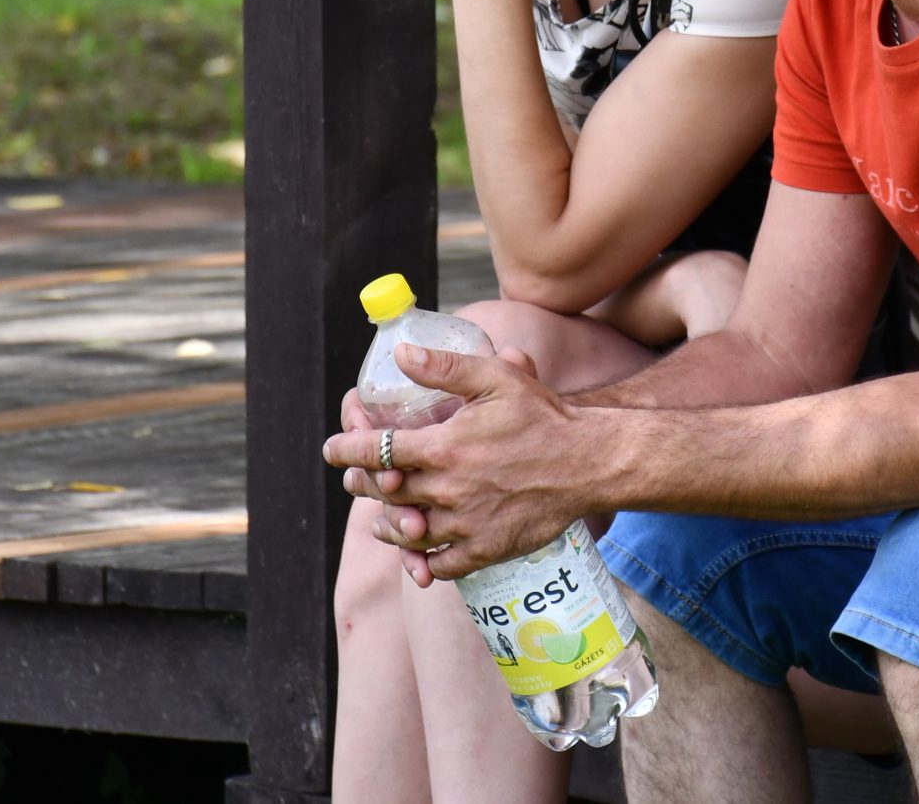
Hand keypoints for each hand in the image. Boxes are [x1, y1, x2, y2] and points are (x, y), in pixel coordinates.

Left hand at [323, 342, 591, 583]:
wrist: (587, 463)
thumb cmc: (543, 418)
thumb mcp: (496, 380)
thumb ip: (445, 368)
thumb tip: (400, 354)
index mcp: (444, 448)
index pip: (377, 451)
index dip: (347, 449)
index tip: (331, 449)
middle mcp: (447, 490)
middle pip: (388, 493)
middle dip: (365, 485)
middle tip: (357, 479)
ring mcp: (465, 524)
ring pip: (408, 533)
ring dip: (390, 525)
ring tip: (383, 519)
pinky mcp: (485, 550)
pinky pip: (442, 564)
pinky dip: (426, 560)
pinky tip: (423, 550)